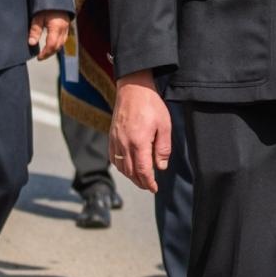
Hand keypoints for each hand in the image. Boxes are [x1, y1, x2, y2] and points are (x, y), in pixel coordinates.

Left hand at [28, 10, 71, 60]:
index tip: (38, 57)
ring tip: (45, 52)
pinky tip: (52, 45)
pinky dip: (57, 44)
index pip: (51, 45)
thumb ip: (35, 30)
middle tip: (41, 57)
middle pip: (57, 46)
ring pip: (61, 44)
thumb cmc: (46, 6)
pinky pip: (64, 39)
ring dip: (53, 50)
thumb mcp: (38, 17)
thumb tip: (31, 43)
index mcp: (56, 27)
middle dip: (49, 53)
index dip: (45, 53)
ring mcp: (67, 28)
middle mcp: (63, 29)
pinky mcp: (67, 27)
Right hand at [108, 70, 170, 193]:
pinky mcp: (111, 135)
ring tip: (140, 179)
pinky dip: (120, 166)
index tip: (154, 188)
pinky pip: (113, 157)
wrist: (133, 88)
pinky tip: (128, 167)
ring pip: (121, 167)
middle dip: (140, 182)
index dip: (148, 183)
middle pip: (130, 172)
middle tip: (149, 186)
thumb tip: (160, 167)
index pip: (143, 171)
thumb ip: (163, 148)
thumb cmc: (151, 104)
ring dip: (130, 176)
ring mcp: (116, 140)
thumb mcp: (164, 125)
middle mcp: (124, 144)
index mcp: (139, 142)